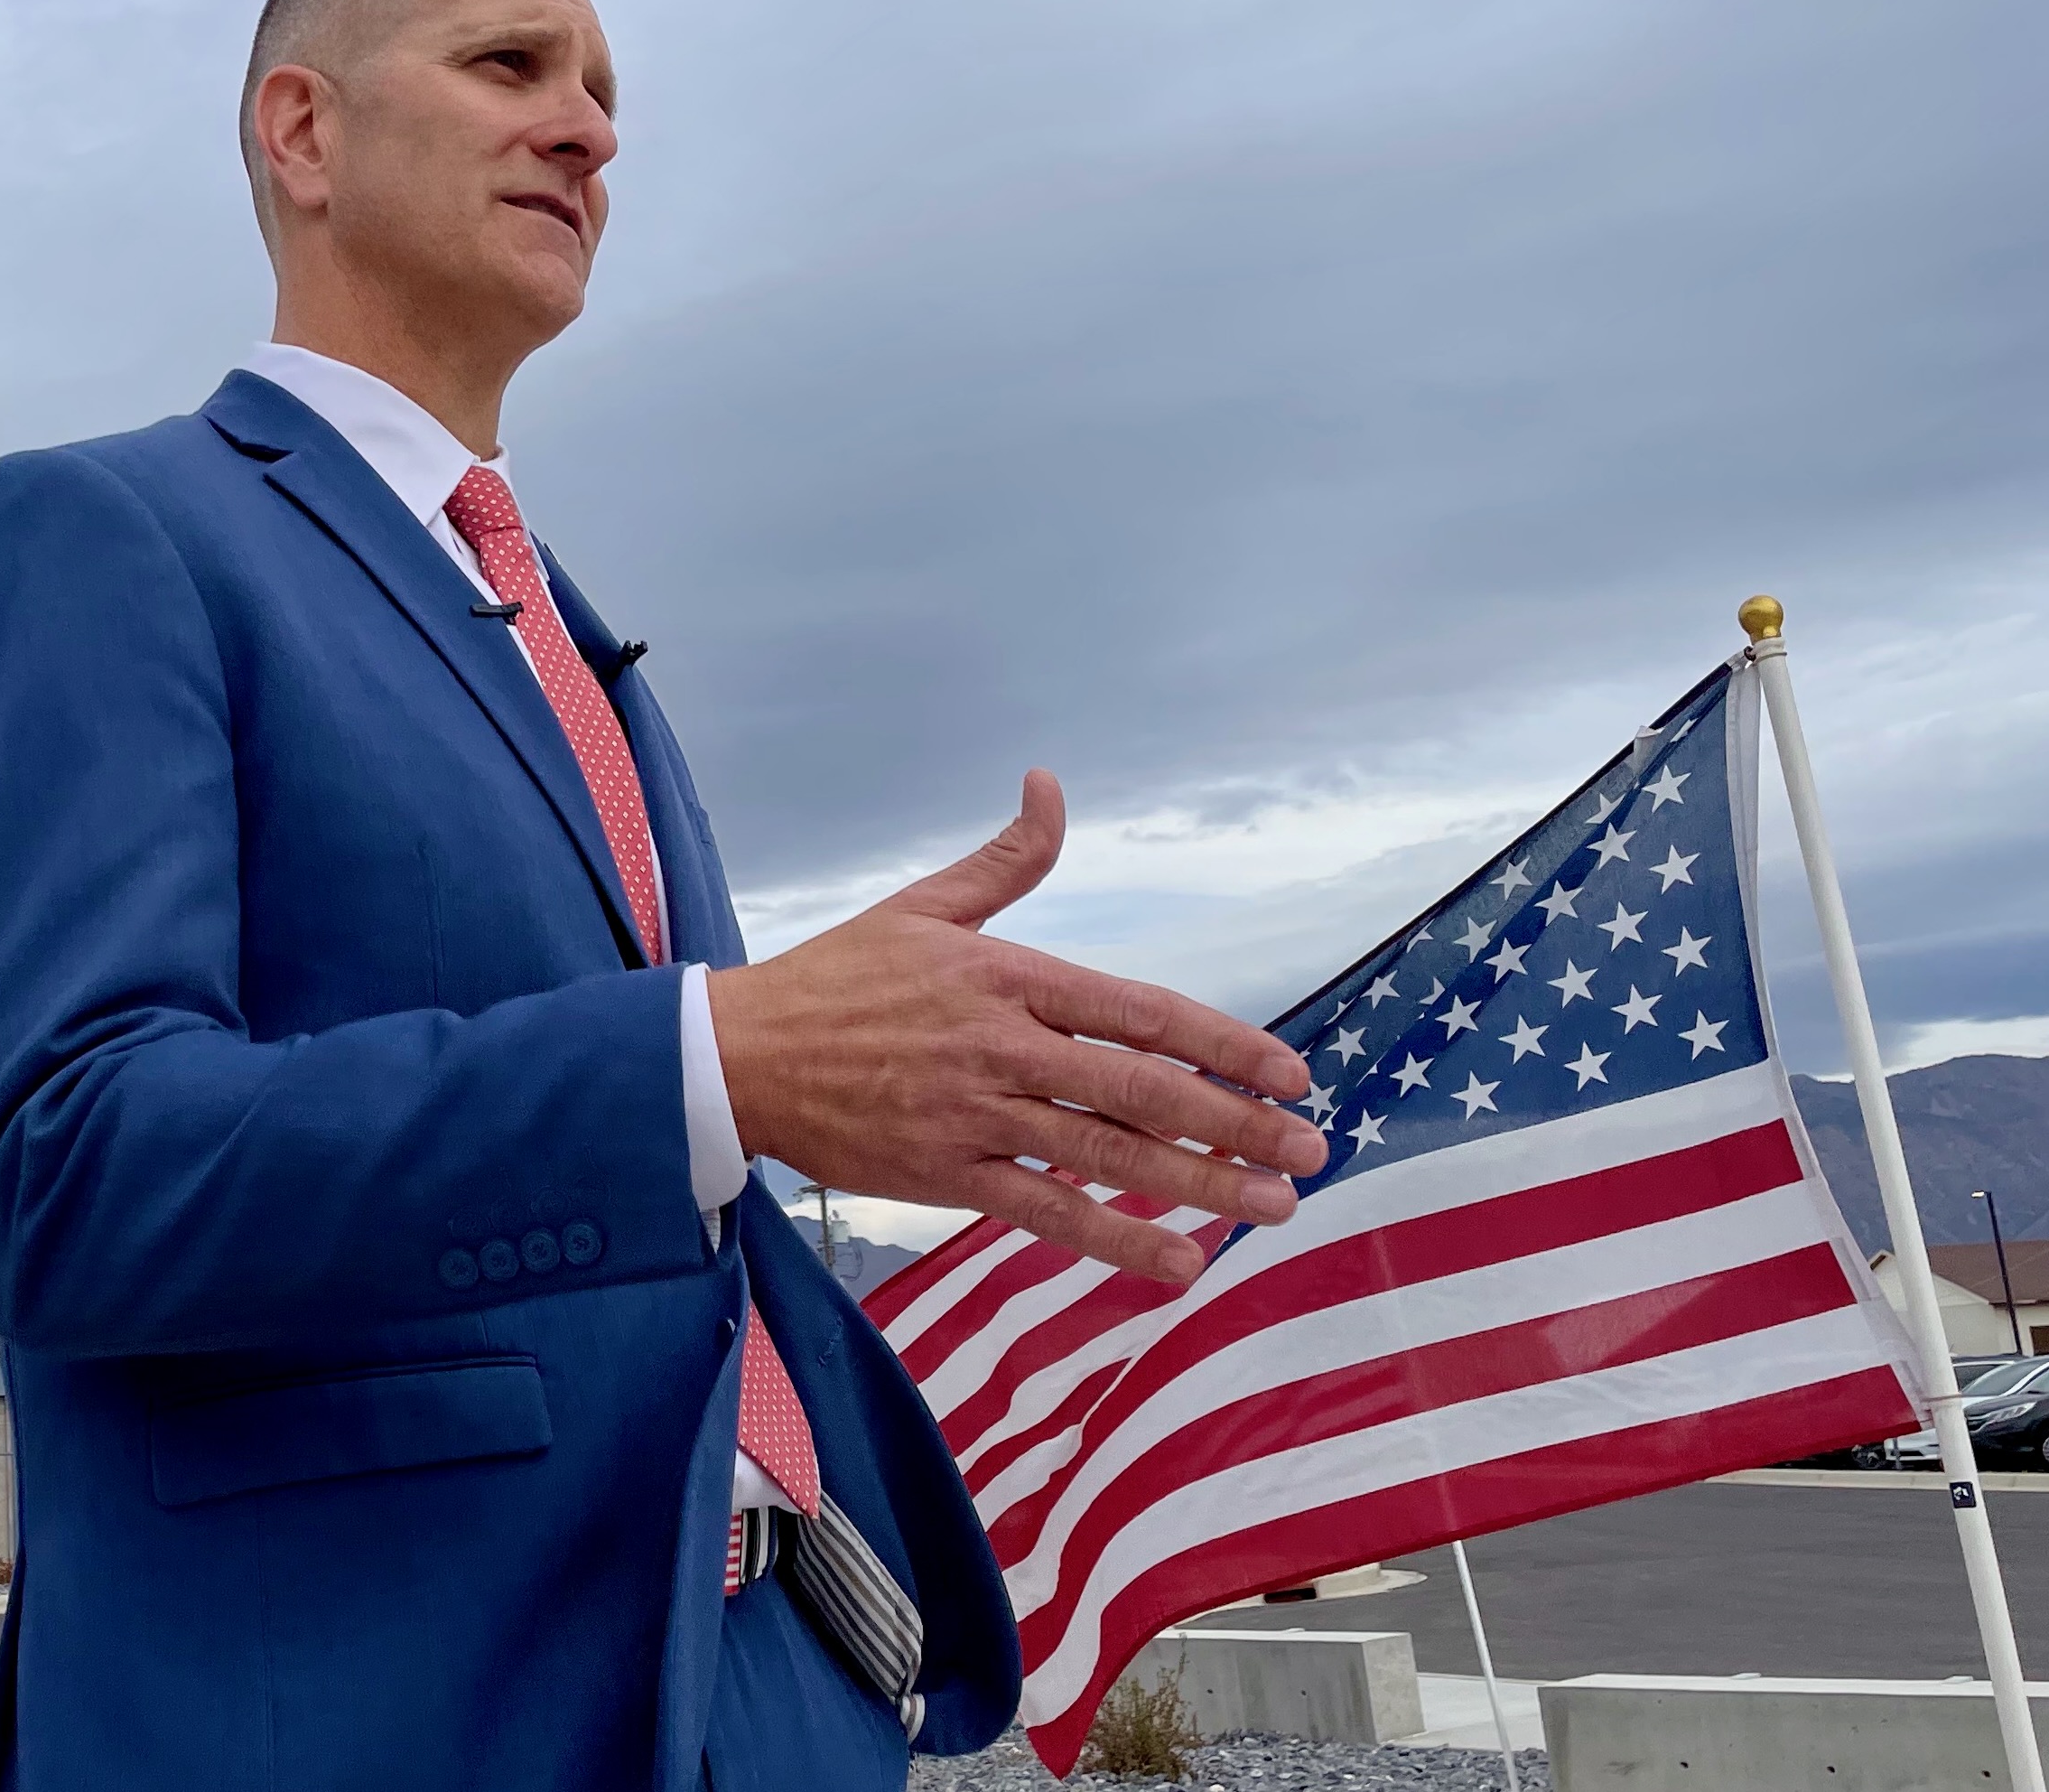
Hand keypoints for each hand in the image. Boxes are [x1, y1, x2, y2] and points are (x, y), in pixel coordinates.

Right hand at [704, 769, 1324, 1284]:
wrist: (738, 1055)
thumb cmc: (836, 978)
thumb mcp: (922, 906)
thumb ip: (1006, 859)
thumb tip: (1049, 785)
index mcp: (1008, 976)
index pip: (1142, 1014)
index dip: (1225, 1045)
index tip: (1290, 1074)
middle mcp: (1002, 1047)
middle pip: (1143, 1090)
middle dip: (1237, 1125)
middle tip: (1310, 1153)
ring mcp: (976, 1115)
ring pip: (1107, 1155)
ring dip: (1199, 1185)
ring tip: (1271, 1209)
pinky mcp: (946, 1174)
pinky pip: (1045, 1211)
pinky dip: (1116, 1239)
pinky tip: (1179, 1262)